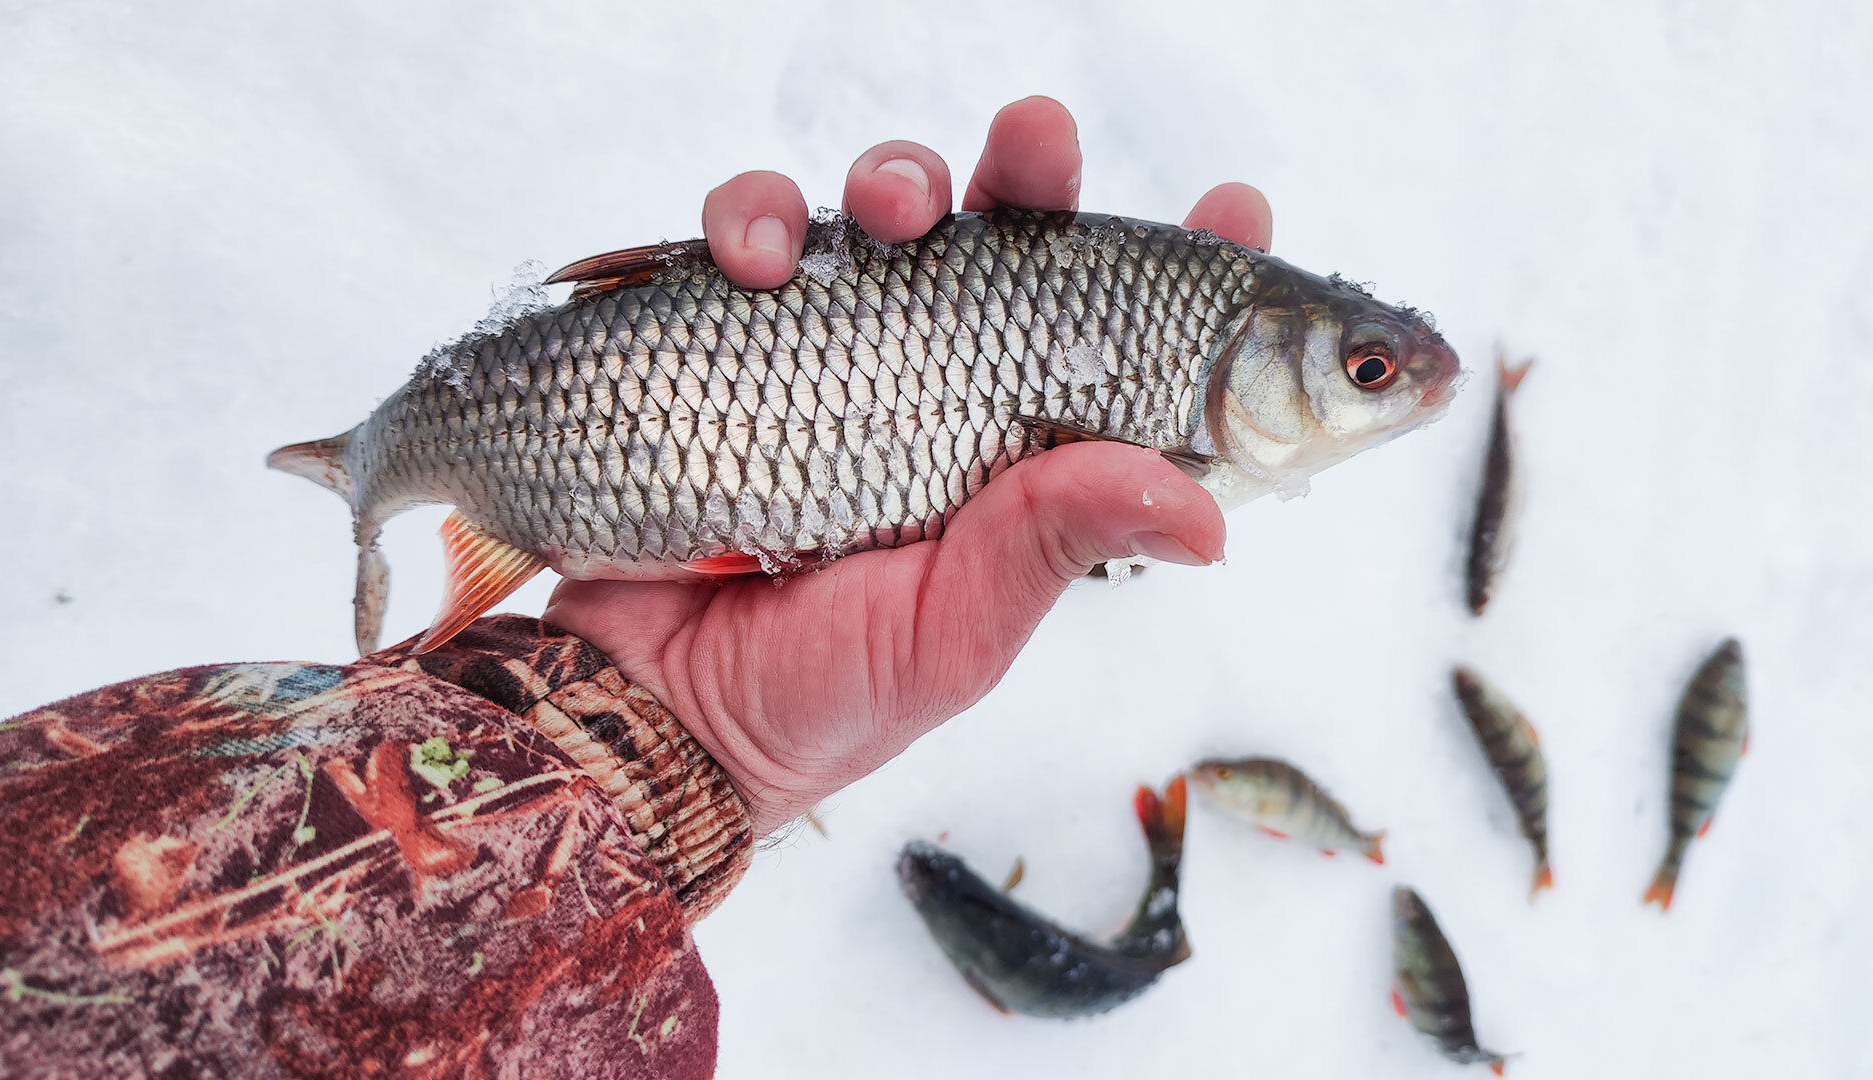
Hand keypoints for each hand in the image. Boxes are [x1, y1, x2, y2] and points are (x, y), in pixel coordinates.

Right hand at [545, 96, 1273, 833]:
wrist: (650, 715)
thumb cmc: (817, 695)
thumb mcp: (956, 634)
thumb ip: (1059, 549)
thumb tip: (1203, 516)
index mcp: (1021, 461)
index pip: (1123, 350)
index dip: (1185, 276)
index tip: (1231, 207)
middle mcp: (941, 392)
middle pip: (1008, 247)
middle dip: (1031, 171)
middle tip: (1036, 138)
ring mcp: (835, 358)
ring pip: (883, 218)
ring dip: (893, 180)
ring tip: (891, 209)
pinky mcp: (730, 341)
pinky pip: (745, 241)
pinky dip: (747, 222)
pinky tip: (749, 261)